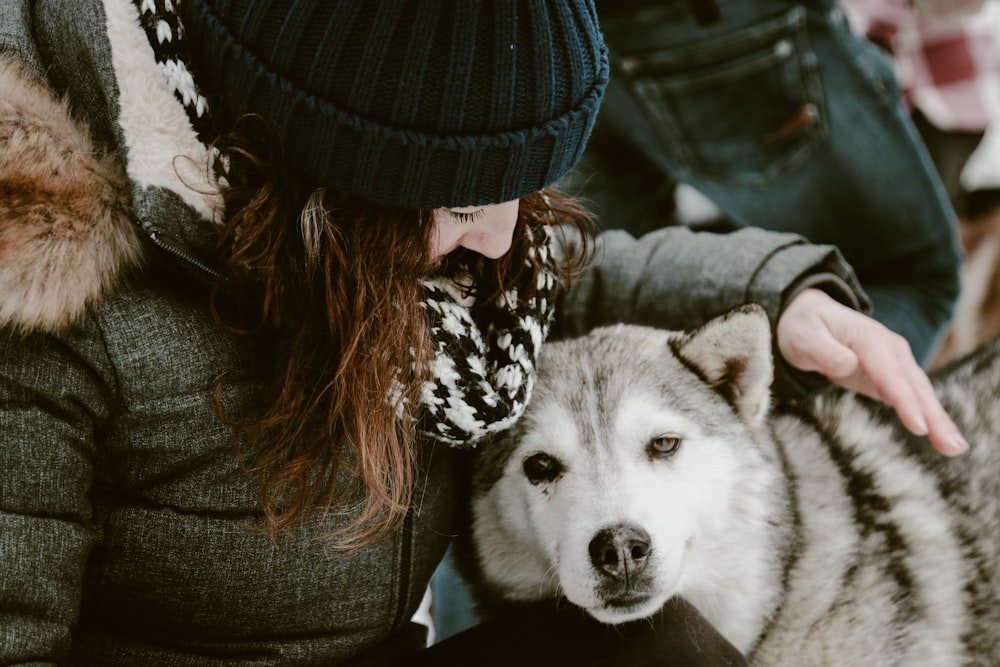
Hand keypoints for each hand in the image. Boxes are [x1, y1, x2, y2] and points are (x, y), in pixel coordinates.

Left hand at [776, 288, 967, 456]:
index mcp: (870, 338)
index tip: (919, 427)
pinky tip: (942, 437)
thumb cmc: (805, 327)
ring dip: (939, 421)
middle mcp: (890, 348)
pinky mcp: (891, 376)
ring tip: (955, 448)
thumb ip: (824, 350)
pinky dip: (928, 417)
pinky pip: (913, 398)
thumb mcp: (804, 336)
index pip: (890, 373)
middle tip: (953, 447)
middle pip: (915, 386)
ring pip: (920, 393)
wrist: (809, 316)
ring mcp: (895, 362)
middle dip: (934, 417)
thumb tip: (847, 363)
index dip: (905, 400)